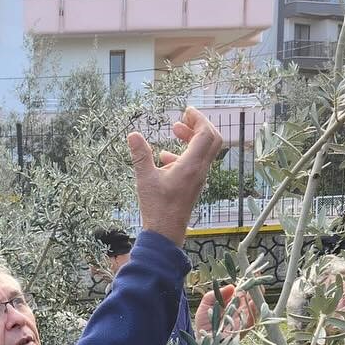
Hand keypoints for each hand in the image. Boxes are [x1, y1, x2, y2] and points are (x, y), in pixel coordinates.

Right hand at [127, 107, 223, 246]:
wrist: (165, 233)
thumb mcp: (145, 179)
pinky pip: (195, 162)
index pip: (205, 134)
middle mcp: (200, 170)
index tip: (186, 111)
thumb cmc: (157, 207)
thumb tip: (133, 135)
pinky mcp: (193, 184)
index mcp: (191, 165)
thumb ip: (140, 155)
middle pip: (211, 140)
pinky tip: (165, 157)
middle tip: (182, 119)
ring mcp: (198, 178)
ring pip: (204, 151)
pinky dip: (185, 153)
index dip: (199, 119)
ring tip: (174, 132)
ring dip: (192, 138)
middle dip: (199, 125)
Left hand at [194, 284, 256, 340]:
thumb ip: (214, 295)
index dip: (248, 283)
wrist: (202, 342)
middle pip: (252, 298)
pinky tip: (254, 301)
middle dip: (256, 288)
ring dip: (257, 297)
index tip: (252, 274)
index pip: (243, 292)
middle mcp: (240, 312)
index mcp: (232, 305)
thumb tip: (231, 286)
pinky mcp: (244, 330)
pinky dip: (254, 310)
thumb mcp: (206, 305)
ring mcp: (243, 320)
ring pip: (255, 307)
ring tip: (257, 287)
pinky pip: (253, 319)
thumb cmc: (203, 324)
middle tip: (257, 278)